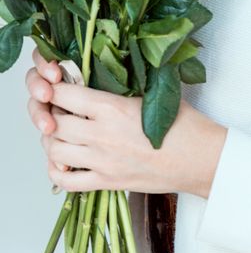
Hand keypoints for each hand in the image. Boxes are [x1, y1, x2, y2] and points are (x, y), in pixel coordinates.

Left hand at [27, 53, 227, 196]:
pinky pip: (65, 181)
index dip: (54, 86)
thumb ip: (124, 84)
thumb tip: (105, 70)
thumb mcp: (154, 92)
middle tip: (57, 105)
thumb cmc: (184, 124)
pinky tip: (64, 158)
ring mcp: (101, 162)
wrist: (200, 158)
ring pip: (54, 150)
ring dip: (50, 138)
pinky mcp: (106, 182)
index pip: (64, 94)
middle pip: (54, 122)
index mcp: (113, 107)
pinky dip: (56, 169)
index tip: (56, 82)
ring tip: (60, 128)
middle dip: (49, 112)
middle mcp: (101, 135)